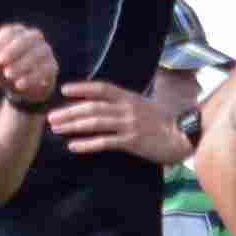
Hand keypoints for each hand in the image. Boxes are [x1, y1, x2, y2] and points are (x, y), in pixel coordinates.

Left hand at [0, 26, 61, 110]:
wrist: (22, 90)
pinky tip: (19, 84)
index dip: (1, 41)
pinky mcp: (52, 67)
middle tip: (1, 60)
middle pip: (30, 37)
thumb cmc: (6, 73)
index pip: (11, 31)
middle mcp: (35, 39)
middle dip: (15, 48)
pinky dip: (32, 77)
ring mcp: (46, 51)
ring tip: (8, 74)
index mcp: (18, 34)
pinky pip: (46, 69)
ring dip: (23, 62)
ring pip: (40, 52)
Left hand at [45, 79, 188, 164]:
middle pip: (92, 107)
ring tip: (57, 130)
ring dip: (73, 126)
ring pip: (95, 123)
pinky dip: (87, 144)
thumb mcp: (144, 105)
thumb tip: (102, 104)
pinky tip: (73, 146)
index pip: (101, 88)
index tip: (64, 90)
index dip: (81, 88)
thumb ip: (125, 103)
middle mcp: (127, 108)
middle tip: (51, 118)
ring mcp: (129, 125)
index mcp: (129, 97)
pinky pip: (105, 142)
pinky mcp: (132, 142)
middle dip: (69, 112)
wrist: (183, 135)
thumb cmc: (164, 121)